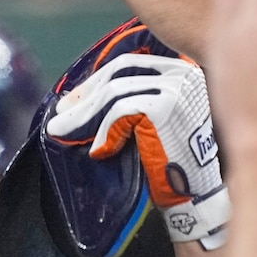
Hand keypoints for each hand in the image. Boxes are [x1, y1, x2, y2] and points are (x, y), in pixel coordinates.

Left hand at [46, 52, 229, 248]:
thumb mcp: (157, 122)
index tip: (75, 98)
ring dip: (84, 115)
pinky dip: (104, 132)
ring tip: (62, 131)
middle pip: (120, 71)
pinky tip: (99, 151)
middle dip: (85, 94)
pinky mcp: (164, 107)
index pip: (131, 62)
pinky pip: (119, 112)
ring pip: (115, 92)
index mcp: (182, 71)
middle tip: (60, 114)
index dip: (97, 79)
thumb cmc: (175, 164)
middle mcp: (183, 72)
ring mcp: (175, 87)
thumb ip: (135, 100)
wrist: (197, 195)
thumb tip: (87, 95)